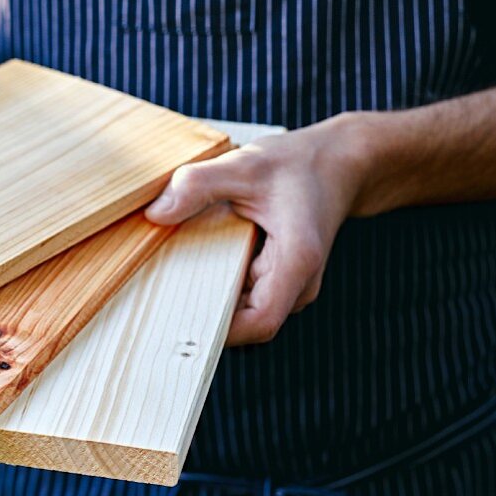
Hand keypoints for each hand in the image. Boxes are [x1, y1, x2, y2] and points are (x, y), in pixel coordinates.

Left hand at [145, 117, 368, 345]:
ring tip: (172, 282)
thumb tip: (156, 213)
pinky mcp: (278, 280)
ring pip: (246, 313)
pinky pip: (246, 298)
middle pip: (248, 324)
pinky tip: (195, 268)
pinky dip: (219, 287)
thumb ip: (199, 185)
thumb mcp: (244, 165)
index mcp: (296, 260)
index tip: (180, 319)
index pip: (260, 322)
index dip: (220, 331)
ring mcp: (289, 286)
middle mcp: (298, 283)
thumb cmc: (299, 165)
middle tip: (160, 301)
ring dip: (211, 301)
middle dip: (205, 316)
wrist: (339, 164)